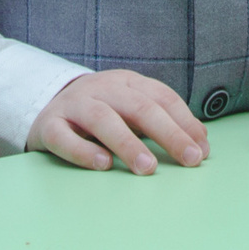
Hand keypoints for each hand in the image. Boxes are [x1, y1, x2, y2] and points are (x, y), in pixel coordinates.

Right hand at [28, 69, 207, 173]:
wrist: (46, 107)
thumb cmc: (100, 113)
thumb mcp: (129, 108)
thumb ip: (161, 121)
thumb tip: (200, 142)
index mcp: (126, 82)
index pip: (161, 98)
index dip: (185, 122)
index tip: (202, 149)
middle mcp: (101, 89)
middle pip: (139, 107)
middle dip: (168, 134)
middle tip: (189, 158)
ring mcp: (74, 105)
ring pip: (103, 120)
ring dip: (128, 144)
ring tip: (147, 168)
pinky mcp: (49, 126)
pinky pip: (64, 138)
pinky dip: (84, 152)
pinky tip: (103, 165)